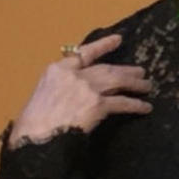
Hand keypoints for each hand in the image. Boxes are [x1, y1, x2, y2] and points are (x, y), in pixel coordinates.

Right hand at [7, 33, 152, 149]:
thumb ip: (59, 89)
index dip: (103, 46)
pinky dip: (135, 105)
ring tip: (147, 86)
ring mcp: (87, 88)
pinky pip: (122, 103)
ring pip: (117, 81)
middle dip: (125, 70)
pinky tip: (145, 107)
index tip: (118, 39)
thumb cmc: (31, 125)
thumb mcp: (41, 96)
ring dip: (134, 84)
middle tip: (140, 71)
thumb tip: (72, 95)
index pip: (83, 53)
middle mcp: (74, 74)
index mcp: (56, 70)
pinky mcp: (97, 104)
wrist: (35, 139)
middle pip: (106, 69)